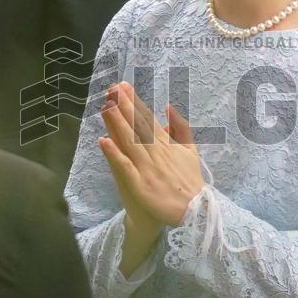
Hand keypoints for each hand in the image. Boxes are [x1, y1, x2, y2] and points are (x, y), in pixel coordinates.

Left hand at [98, 82, 203, 227]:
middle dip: (124, 106)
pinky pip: (124, 166)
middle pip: (137, 126)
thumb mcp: (190, 150)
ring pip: (129, 142)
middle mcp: (156, 153)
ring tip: (105, 107)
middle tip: (111, 88)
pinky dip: (114, 154)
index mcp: (167, 144)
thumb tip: (169, 108)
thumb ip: (181, 128)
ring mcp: (147, 168)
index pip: (148, 118)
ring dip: (117, 124)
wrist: (194, 210)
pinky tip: (103, 141)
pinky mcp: (139, 184)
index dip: (134, 102)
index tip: (123, 87)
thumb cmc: (190, 181)